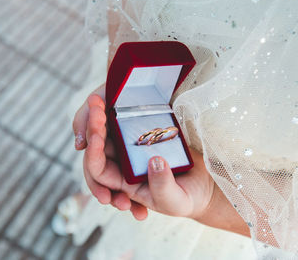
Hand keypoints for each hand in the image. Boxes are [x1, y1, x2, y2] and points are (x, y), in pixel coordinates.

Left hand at [73, 89, 214, 220]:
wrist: (203, 184)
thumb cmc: (187, 198)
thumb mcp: (176, 200)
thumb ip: (163, 187)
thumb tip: (153, 161)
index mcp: (123, 183)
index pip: (98, 170)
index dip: (94, 153)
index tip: (97, 136)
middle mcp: (123, 165)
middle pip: (100, 146)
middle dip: (94, 127)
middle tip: (95, 106)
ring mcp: (134, 148)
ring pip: (110, 131)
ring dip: (102, 116)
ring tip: (97, 99)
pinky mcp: (146, 135)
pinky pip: (127, 122)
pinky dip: (120, 112)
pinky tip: (116, 97)